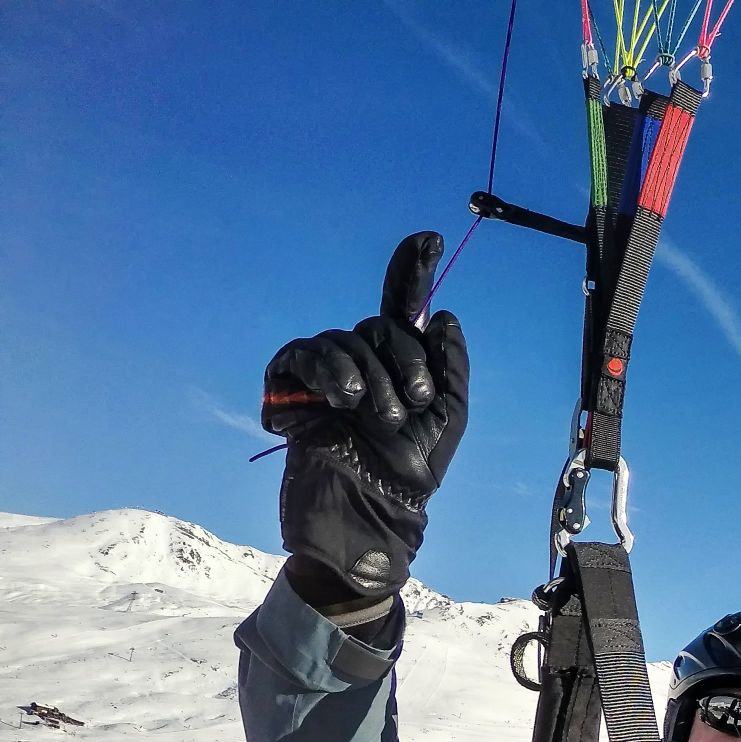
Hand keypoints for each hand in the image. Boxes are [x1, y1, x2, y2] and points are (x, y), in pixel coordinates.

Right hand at [263, 232, 469, 598]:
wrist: (370, 504)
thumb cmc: (412, 469)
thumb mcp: (448, 417)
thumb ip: (449, 365)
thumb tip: (440, 313)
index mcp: (400, 362)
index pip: (404, 306)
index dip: (414, 269)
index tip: (432, 237)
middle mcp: (362, 356)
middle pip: (381, 325)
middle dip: (404, 363)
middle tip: (413, 405)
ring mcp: (325, 367)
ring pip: (346, 340)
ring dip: (368, 379)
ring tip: (376, 416)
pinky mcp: (290, 382)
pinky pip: (304, 353)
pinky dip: (325, 370)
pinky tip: (339, 399)